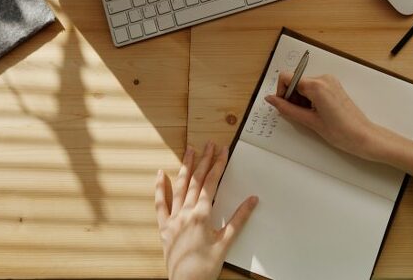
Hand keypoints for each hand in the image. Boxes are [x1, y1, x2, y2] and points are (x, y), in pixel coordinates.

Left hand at [155, 142, 258, 279]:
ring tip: (190, 150)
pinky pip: (160, 204)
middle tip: (209, 144)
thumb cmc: (206, 267)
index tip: (222, 151)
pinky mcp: (164, 227)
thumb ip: (239, 219)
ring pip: (179, 187)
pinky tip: (161, 174)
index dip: (218, 165)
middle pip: (196, 180)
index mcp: (201, 215)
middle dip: (204, 160)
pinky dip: (160, 188)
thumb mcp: (226, 242)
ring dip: (185, 167)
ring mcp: (172, 219)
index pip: (211, 183)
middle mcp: (185, 213)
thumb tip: (252, 200)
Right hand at [265, 73, 412, 176]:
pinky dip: (309, 99)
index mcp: (317, 85)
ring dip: (301, 100)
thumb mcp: (309, 121)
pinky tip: (316, 113)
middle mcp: (324, 78)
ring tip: (310, 117)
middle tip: (300, 115)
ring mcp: (330, 81)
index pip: (286, 77)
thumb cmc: (341, 132)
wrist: (363, 137)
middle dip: (292, 97)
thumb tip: (271, 99)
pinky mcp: (334, 87)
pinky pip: (314, 88)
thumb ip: (287, 108)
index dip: (281, 92)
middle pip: (295, 81)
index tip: (284, 106)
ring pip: (304, 85)